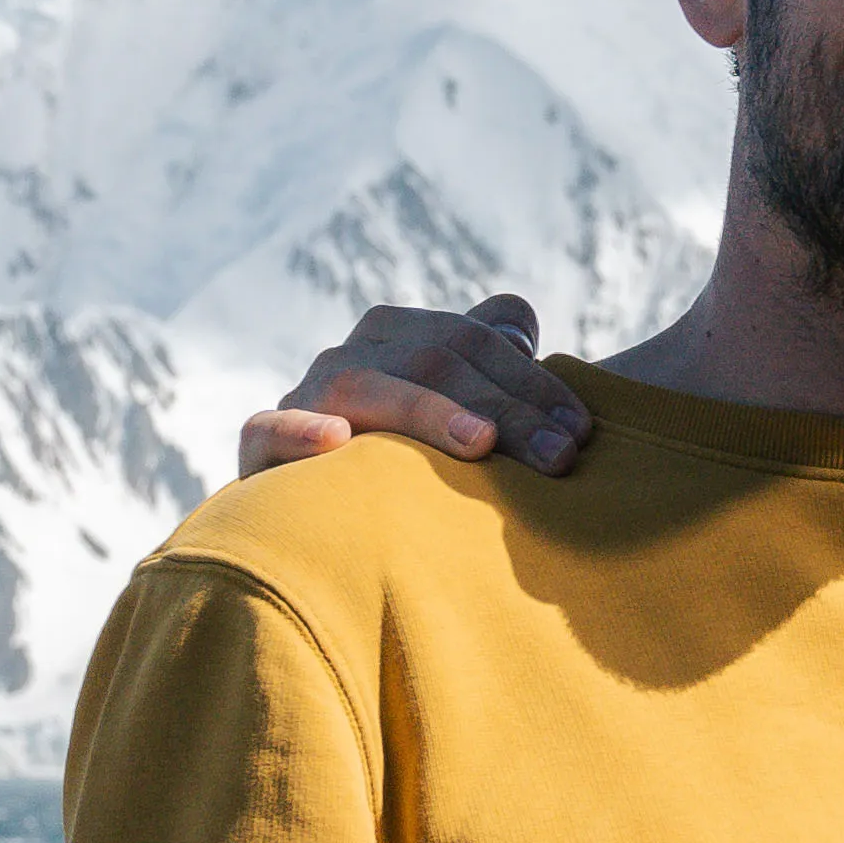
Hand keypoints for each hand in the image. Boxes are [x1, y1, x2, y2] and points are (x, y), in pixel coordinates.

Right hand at [238, 292, 592, 482]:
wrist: (313, 516)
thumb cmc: (404, 460)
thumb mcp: (451, 405)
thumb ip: (486, 355)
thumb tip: (520, 326)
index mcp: (399, 334)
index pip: (473, 341)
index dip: (532, 382)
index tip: (583, 430)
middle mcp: (353, 355)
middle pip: (434, 362)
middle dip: (504, 408)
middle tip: (559, 456)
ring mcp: (307, 397)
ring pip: (367, 386)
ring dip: (427, 413)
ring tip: (479, 443)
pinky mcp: (261, 446)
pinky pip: (269, 429)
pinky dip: (299, 433)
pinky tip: (336, 442)